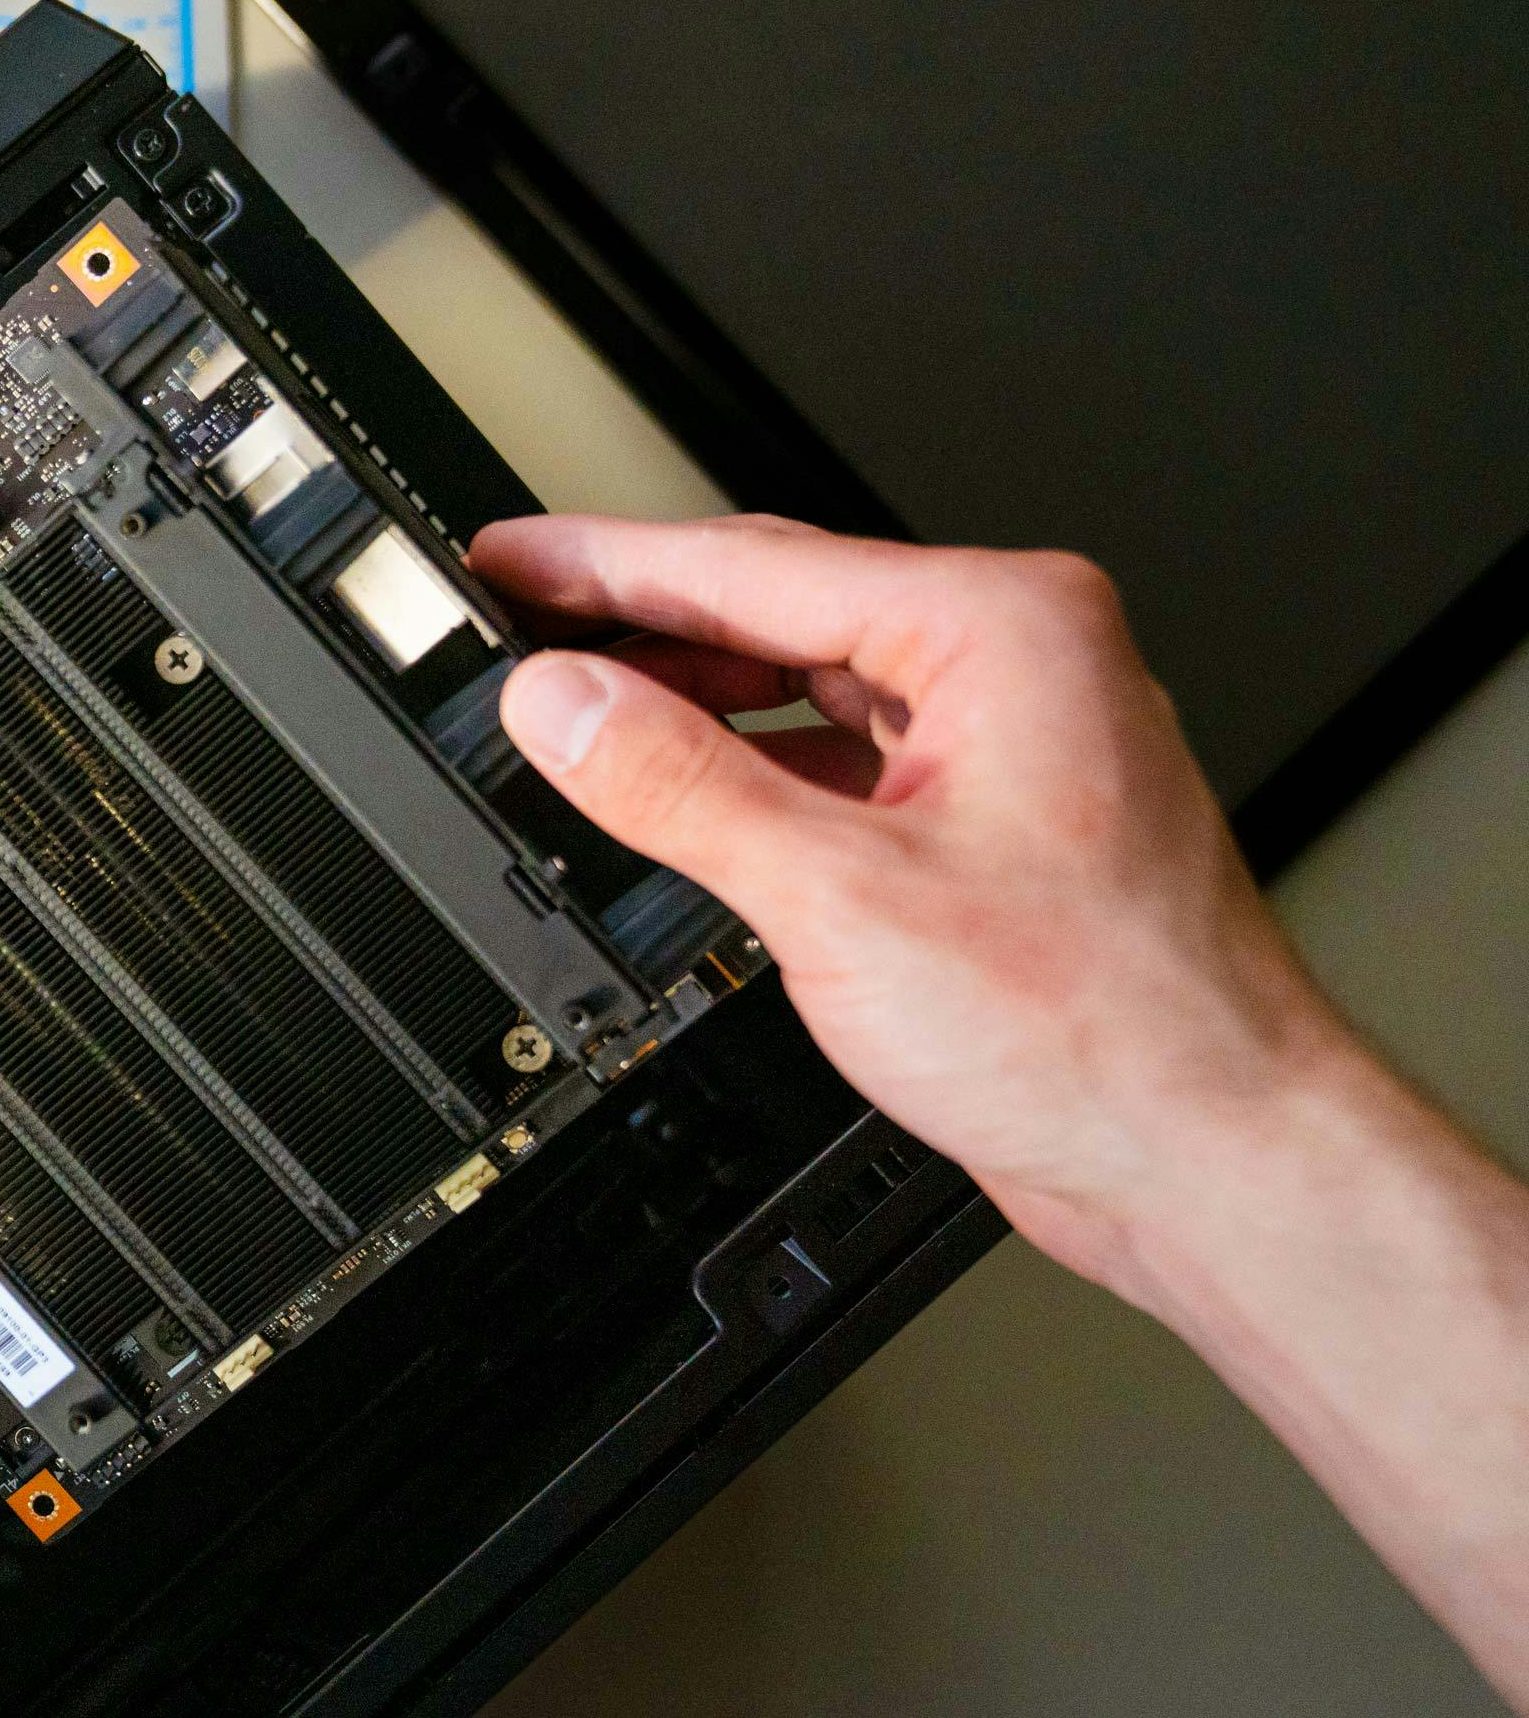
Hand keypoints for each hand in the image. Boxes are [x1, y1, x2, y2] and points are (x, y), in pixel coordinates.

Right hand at [479, 514, 1528, 1717]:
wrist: (1209, 1153)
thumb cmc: (1103, 1025)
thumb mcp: (838, 895)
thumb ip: (678, 784)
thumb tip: (562, 705)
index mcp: (1004, 631)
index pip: (755, 566)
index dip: (607, 565)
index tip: (508, 564)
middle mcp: (1022, 666)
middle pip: (782, 612)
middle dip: (641, 625)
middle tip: (515, 628)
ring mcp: (1012, 744)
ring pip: (813, 688)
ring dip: (695, 702)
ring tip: (574, 712)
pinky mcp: (994, 823)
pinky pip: (846, 760)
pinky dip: (756, 772)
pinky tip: (685, 797)